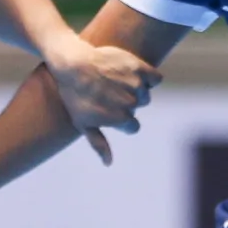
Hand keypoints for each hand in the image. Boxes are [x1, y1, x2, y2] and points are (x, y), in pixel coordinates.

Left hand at [43, 39, 160, 164]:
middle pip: (140, 108)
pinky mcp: (139, 67)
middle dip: (128, 102)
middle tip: (108, 92)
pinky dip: (149, 78)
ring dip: (136, 89)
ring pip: (146, 93)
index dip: (121, 119)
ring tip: (115, 82)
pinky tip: (132, 74)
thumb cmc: (74, 96)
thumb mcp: (83, 123)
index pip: (133, 126)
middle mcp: (131, 102)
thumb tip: (108, 163)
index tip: (108, 109)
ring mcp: (135, 84)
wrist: (71, 64)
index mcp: (120, 119)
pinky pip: (155, 79)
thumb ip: (99, 143)